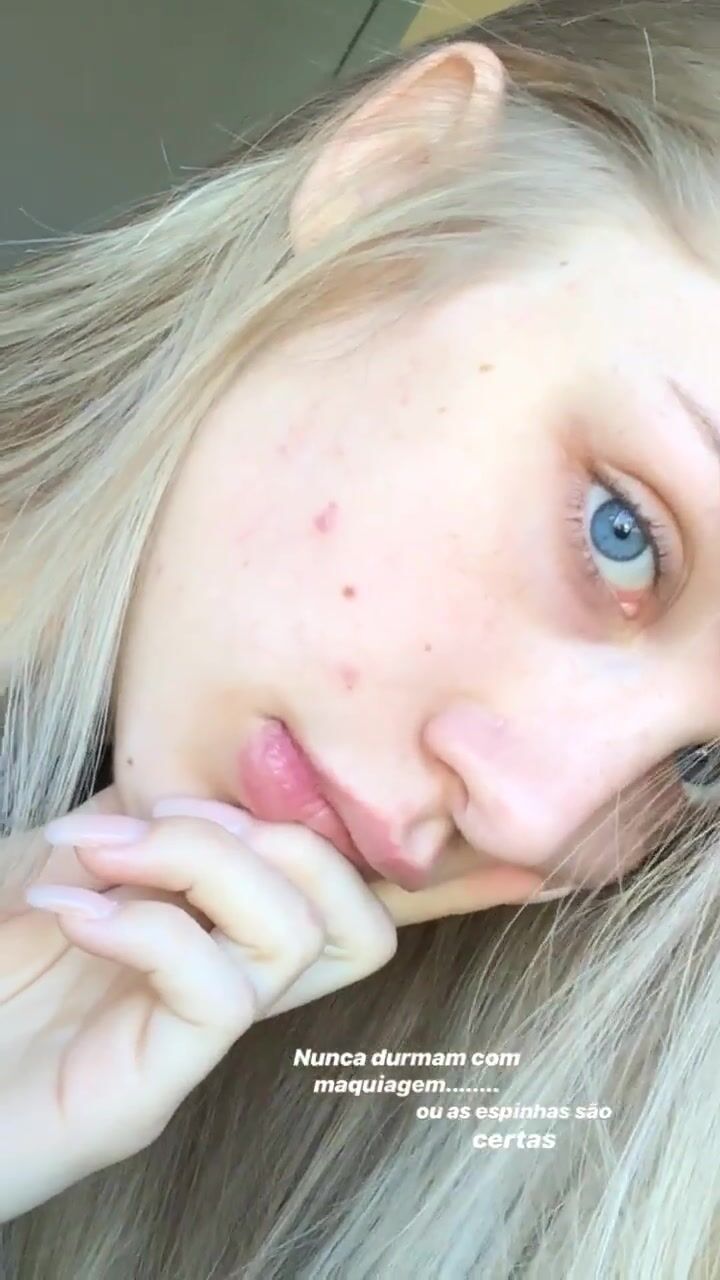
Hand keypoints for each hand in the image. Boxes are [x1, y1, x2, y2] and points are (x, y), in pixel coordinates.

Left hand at [0, 793, 395, 1222]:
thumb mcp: (57, 859)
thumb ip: (132, 822)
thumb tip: (189, 783)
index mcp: (212, 937)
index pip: (339, 889)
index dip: (292, 815)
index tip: (173, 790)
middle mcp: (221, 991)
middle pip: (360, 920)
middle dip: (278, 832)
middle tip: (160, 821)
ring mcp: (189, 1044)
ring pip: (298, 937)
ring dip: (203, 859)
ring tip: (102, 852)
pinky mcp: (148, 1091)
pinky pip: (219, 995)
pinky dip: (149, 924)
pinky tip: (70, 911)